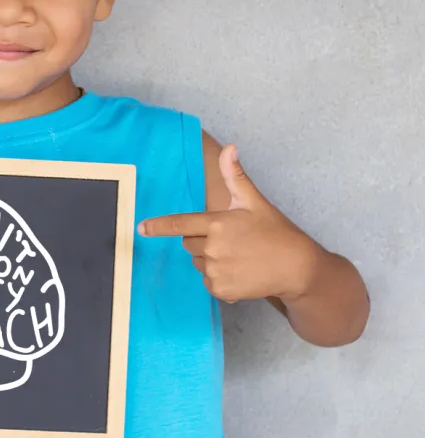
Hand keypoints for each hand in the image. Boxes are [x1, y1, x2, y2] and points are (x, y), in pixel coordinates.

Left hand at [138, 144, 319, 303]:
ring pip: (197, 262)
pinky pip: (207, 281)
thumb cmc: (275, 231)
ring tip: (238, 256)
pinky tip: (239, 272)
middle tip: (230, 239)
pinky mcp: (221, 289)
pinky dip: (218, 278)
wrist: (297, 268)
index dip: (158, 226)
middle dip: (202, 239)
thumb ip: (235, 176)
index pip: (180, 224)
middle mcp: (212, 248)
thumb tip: (229, 147)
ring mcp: (216, 270)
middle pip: (189, 242)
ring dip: (210, 259)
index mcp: (218, 223)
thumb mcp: (255, 201)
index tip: (141, 228)